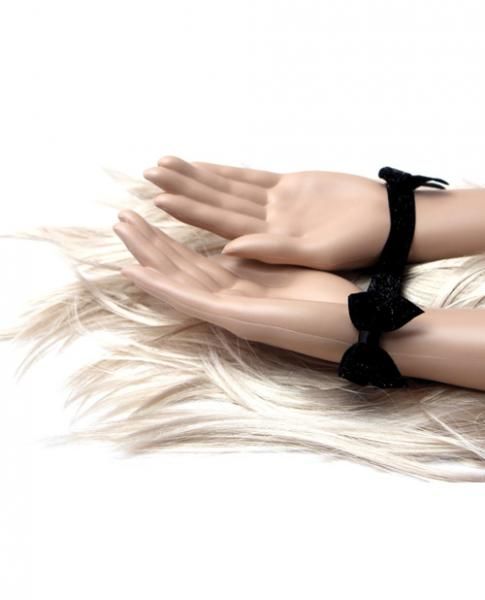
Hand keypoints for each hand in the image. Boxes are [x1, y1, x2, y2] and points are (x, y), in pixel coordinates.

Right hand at [112, 209, 360, 363]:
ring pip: (179, 280)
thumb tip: (239, 245)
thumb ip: (261, 260)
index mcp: (243, 285)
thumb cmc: (332, 299)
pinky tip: (137, 271)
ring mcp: (232, 310)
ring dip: (148, 256)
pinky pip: (194, 300)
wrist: (358, 327)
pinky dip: (163, 286)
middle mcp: (231, 297)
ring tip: (121, 232)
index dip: (168, 243)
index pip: (196, 262)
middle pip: (181, 267)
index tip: (145, 222)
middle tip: (121, 220)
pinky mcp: (239, 318)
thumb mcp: (291, 270)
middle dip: (150, 243)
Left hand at [142, 156, 393, 270]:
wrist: (389, 224)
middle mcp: (265, 227)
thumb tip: (228, 247)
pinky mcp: (288, 187)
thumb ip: (273, 250)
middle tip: (144, 182)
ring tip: (162, 165)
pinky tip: (200, 166)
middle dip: (180, 194)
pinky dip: (225, 172)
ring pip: (226, 191)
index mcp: (267, 246)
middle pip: (215, 207)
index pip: (217, 231)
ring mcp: (275, 207)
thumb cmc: (361, 243)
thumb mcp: (317, 254)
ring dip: (196, 179)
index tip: (155, 208)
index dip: (187, 219)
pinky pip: (249, 178)